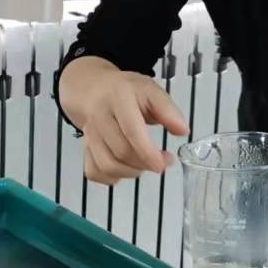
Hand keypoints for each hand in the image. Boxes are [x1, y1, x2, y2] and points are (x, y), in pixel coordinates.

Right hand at [58, 55, 189, 183]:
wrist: (91, 89)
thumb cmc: (124, 90)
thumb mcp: (150, 90)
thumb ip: (168, 110)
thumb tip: (183, 131)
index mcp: (118, 99)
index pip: (131, 131)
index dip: (148, 152)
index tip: (164, 163)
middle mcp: (100, 117)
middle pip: (120, 151)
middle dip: (145, 163)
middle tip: (163, 162)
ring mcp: (89, 135)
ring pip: (107, 165)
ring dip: (131, 172)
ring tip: (145, 165)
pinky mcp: (84, 148)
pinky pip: (94, 172)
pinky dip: (111, 178)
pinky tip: (125, 170)